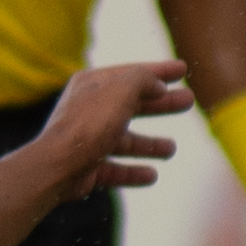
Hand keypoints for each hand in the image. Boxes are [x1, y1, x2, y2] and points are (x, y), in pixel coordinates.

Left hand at [40, 60, 189, 207]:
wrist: (57, 166)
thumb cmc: (88, 124)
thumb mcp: (121, 90)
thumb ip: (143, 80)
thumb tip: (156, 86)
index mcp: (92, 85)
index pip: (131, 74)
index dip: (159, 71)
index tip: (182, 70)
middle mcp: (88, 110)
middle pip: (132, 105)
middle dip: (161, 104)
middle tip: (188, 101)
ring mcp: (87, 140)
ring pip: (124, 141)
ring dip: (149, 145)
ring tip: (171, 149)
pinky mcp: (86, 168)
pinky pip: (114, 169)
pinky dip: (133, 173)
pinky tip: (151, 176)